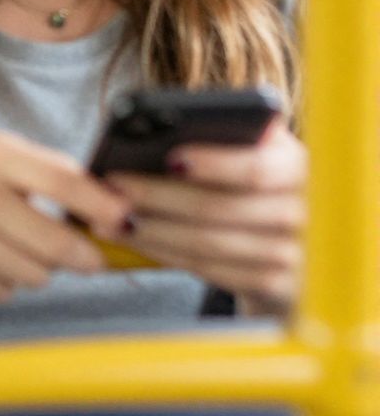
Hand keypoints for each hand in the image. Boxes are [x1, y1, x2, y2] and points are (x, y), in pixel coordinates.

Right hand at [0, 132, 130, 302]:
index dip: (106, 208)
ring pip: (36, 274)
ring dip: (33, 268)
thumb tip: (109, 207)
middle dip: (79, 255)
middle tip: (82, 255)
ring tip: (4, 246)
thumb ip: (40, 171)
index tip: (126, 224)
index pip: (68, 182)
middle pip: (61, 244)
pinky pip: (2, 291)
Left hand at [106, 120, 305, 316]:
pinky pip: (213, 272)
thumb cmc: (256, 184)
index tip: (170, 158)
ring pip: (210, 243)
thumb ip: (224, 135)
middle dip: (159, 196)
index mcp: (300, 168)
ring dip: (152, 230)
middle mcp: (308, 214)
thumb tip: (156, 126)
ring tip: (108, 215)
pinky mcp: (279, 290)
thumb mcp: (254, 151)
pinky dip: (166, 254)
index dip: (215, 164)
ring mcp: (298, 258)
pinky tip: (134, 239)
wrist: (299, 246)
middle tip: (112, 185)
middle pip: (222, 208)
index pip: (258, 169)